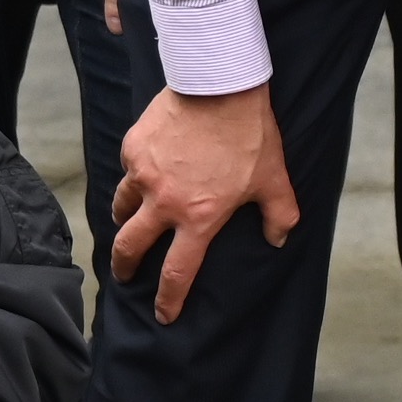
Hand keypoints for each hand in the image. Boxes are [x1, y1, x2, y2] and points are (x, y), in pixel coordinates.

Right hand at [107, 84, 298, 320]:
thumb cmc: (249, 136)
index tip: (163, 314)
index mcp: (199, 218)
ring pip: (122, 206)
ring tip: (129, 220)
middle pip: (130, 247)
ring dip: (125, 219)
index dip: (168, 299)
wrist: (219, 87)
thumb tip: (277, 240)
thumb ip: (279, 217)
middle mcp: (164, 202)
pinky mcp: (133, 147)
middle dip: (124, 267)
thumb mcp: (275, 181)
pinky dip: (134, 176)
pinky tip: (145, 170)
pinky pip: (128, 169)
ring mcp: (143, 174)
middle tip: (124, 274)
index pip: (177, 272)